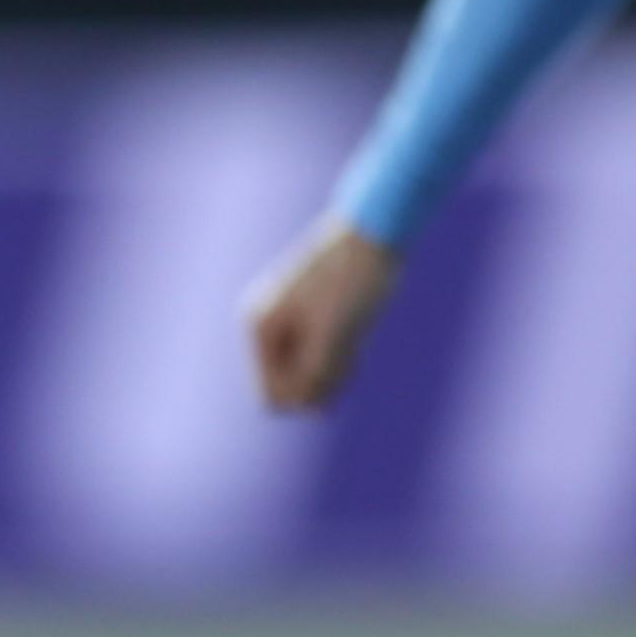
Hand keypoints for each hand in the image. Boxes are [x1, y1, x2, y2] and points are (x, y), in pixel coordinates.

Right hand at [245, 219, 399, 412]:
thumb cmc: (353, 278)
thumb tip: (312, 408)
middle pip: (286, 385)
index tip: (338, 375)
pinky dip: (336, 357)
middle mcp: (265, 325)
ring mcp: (286, 319)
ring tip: (354, 346)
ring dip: (332, 371)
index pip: (271, 394)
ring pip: (303, 372)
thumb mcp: (336, 333)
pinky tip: (355, 342)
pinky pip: (314, 355)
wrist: (375, 228)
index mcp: (261, 327)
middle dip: (319, 382)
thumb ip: (317, 373)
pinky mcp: (308, 314)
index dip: (305, 397)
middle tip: (351, 358)